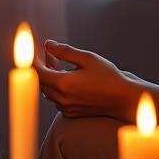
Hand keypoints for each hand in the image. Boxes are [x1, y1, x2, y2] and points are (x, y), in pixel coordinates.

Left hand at [35, 41, 149, 121]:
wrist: (123, 99)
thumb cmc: (108, 76)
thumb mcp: (87, 58)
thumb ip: (64, 51)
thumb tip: (48, 45)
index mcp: (63, 84)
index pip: (37, 72)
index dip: (34, 60)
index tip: (37, 50)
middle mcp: (62, 98)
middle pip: (40, 82)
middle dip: (41, 67)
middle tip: (49, 54)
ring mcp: (66, 107)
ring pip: (48, 91)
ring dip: (48, 78)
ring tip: (57, 64)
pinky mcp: (72, 113)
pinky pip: (56, 100)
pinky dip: (56, 88)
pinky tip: (67, 78)